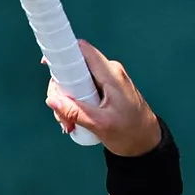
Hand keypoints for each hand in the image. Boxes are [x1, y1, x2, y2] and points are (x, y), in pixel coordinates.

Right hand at [47, 40, 163, 155]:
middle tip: (62, 114)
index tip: (48, 64)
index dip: (63, 51)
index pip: (83, 50)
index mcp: (111, 74)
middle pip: (74, 68)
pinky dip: (75, 104)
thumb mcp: (100, 125)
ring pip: (76, 81)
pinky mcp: (106, 89)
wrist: (147, 143)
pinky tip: (74, 122)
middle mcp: (109, 72)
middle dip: (61, 90)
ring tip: (69, 124)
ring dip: (67, 102)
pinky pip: (83, 89)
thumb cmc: (131, 133)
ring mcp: (108, 80)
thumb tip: (52, 100)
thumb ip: (75, 112)